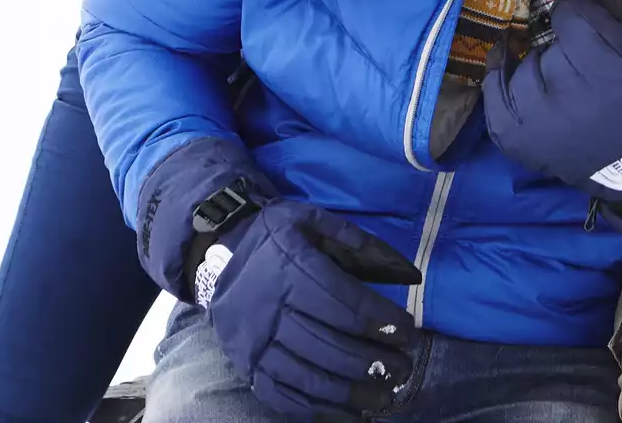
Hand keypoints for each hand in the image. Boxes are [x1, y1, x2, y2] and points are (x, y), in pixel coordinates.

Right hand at [203, 200, 421, 418]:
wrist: (213, 253)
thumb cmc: (273, 236)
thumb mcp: (311, 219)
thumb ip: (357, 240)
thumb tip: (407, 273)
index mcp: (293, 272)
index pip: (345, 305)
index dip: (381, 322)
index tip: (407, 333)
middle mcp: (273, 311)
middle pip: (330, 346)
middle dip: (374, 361)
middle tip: (404, 369)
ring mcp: (256, 344)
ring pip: (307, 376)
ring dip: (351, 392)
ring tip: (384, 397)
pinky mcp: (245, 365)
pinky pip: (279, 395)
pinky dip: (313, 409)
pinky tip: (345, 413)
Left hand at [483, 0, 621, 198]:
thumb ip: (618, 7)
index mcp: (605, 71)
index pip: (568, 15)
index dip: (579, 15)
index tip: (586, 24)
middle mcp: (564, 96)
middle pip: (547, 41)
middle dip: (564, 44)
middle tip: (580, 61)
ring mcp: (534, 120)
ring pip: (525, 64)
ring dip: (540, 65)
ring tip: (561, 80)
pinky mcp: (514, 139)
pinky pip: (493, 93)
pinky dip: (498, 74)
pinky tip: (507, 58)